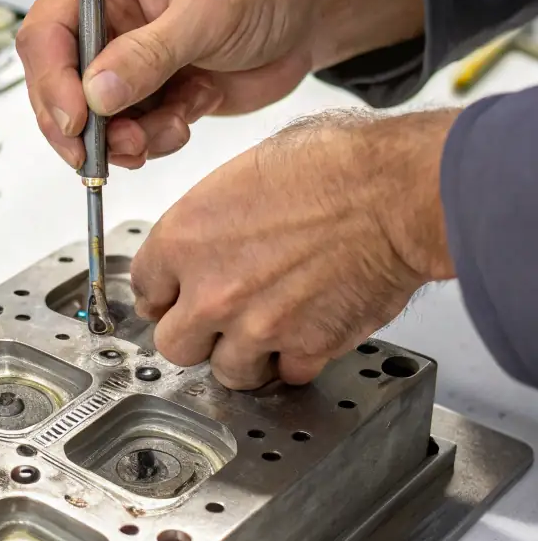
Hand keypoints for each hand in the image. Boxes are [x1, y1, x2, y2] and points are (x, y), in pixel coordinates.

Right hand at [16, 0, 423, 169]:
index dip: (51, 80)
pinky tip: (185, 120)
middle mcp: (109, 27)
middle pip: (58, 86)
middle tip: (104, 152)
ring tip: (163, 132)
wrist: (309, 17)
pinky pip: (132, 137)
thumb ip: (149, 54)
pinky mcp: (153, 100)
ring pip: (95, 122)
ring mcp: (129, 67)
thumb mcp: (206, 12)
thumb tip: (98, 91)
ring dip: (124, 141)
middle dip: (81, 126)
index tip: (74, 118)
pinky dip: (154, 142)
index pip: (48, 33)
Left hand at [130, 110, 457, 387]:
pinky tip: (308, 334)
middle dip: (196, 335)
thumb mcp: (246, 172)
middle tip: (219, 321)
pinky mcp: (303, 348)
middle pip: (173, 344)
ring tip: (268, 332)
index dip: (165, 293)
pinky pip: (286, 373)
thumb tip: (209, 238)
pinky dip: (298, 360)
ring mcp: (255, 326)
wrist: (396, 193)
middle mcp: (211, 290)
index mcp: (185, 239)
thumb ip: (211, 220)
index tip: (177, 296)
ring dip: (246, 356)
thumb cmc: (335, 167)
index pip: (145, 288)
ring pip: (227, 371)